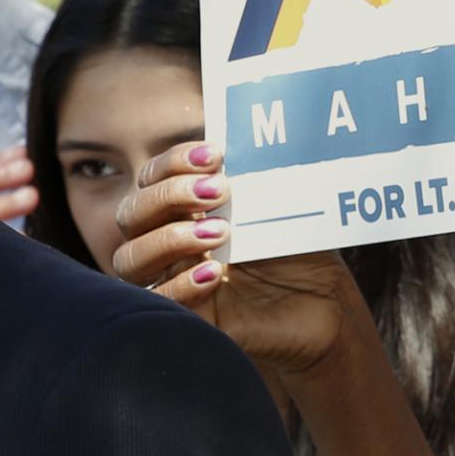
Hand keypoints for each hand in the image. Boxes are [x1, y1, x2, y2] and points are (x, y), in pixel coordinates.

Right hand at [112, 142, 363, 380]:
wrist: (326, 306)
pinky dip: (179, 285)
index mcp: (184, 210)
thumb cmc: (297, 251)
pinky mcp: (188, 320)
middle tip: (218, 191)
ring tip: (220, 233)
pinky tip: (214, 272)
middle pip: (130, 215)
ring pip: (129, 259)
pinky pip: (158, 303)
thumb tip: (243, 136)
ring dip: (168, 239)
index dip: (173, 162)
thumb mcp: (276, 206)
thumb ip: (250, 176)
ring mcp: (173, 281)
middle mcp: (169, 244)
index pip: (151, 178)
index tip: (215, 155)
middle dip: (168, 196)